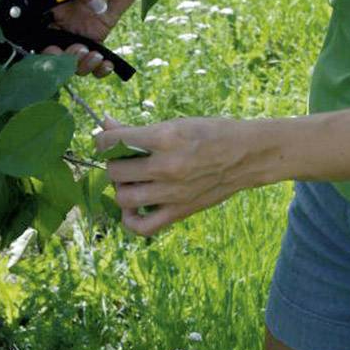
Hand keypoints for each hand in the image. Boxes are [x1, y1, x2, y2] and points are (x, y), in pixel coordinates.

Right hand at [41, 0, 136, 77]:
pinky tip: (107, 64)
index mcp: (50, 5)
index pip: (36, 32)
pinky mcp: (98, 37)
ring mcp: (79, 31)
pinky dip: (99, 68)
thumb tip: (93, 6)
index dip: (41, 46)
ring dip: (81, 65)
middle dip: (62, 60)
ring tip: (95, 56)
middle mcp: (61, 22)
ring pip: (72, 60)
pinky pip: (94, 59)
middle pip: (52, 52)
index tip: (54, 48)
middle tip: (78, 50)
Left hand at [95, 114, 269, 236]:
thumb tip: (105, 123)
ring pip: (123, 197)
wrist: (247, 155)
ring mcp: (173, 192)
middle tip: (124, 158)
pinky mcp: (180, 211)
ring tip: (131, 178)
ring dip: (121, 187)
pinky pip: (142, 226)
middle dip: (113, 162)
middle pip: (115, 171)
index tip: (106, 140)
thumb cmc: (211, 133)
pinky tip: (134, 205)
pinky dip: (130, 218)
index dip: (102, 140)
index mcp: (166, 137)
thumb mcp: (176, 124)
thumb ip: (138, 129)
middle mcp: (167, 166)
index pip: (114, 142)